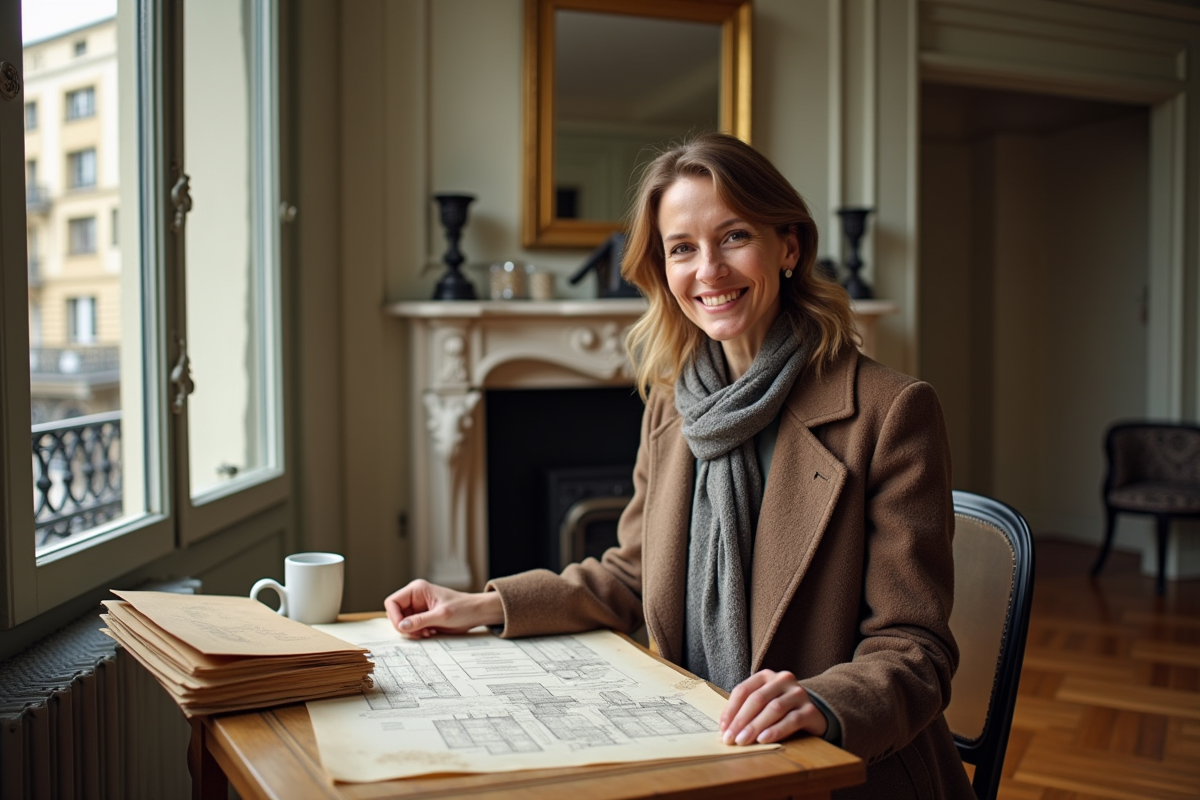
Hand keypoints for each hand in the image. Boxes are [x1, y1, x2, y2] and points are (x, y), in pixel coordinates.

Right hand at [383, 580, 503, 637]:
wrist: (476, 613)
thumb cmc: (462, 608)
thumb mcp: (441, 615)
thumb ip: (420, 620)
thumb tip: (401, 626)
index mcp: (417, 590)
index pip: (392, 602)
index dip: (394, 616)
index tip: (403, 627)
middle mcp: (415, 598)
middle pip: (395, 614)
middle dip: (404, 626)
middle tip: (418, 633)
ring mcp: (418, 608)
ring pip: (402, 622)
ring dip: (411, 631)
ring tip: (426, 632)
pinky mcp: (423, 617)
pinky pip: (411, 627)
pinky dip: (417, 633)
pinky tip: (429, 632)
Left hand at [719, 670, 828, 745]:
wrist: (815, 712)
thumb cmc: (782, 709)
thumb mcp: (763, 704)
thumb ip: (746, 710)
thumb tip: (725, 729)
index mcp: (766, 676)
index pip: (743, 690)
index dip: (731, 709)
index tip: (723, 728)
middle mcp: (783, 680)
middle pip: (757, 699)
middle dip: (741, 720)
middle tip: (730, 738)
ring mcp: (798, 693)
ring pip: (774, 708)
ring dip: (755, 726)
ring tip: (743, 741)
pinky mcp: (810, 709)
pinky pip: (791, 720)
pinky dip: (776, 730)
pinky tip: (764, 739)